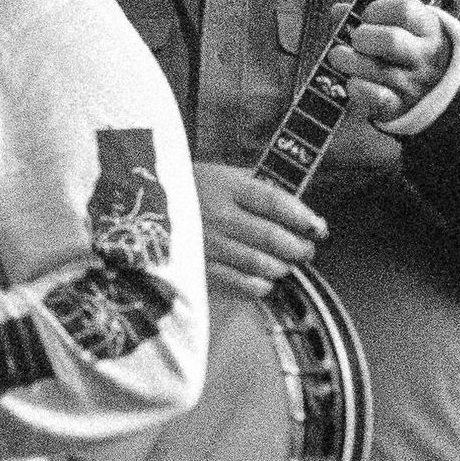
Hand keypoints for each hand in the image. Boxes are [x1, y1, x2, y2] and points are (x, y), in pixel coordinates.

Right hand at [194, 159, 325, 297]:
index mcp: (225, 187)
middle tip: (306, 250)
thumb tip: (298, 207)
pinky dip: (260, 285)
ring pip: (260, 263)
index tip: (318, 227)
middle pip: (271, 237)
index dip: (303, 217)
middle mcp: (216, 216)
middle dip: (299, 247)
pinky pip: (240, 284)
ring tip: (284, 264)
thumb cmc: (190, 190)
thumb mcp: (220, 175)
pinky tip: (264, 280)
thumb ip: (257, 186)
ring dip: (281, 267)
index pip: (274, 202)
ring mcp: (206, 245)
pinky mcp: (197, 270)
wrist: (140, 207)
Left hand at [329, 0, 459, 129]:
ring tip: (341, 58)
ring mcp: (415, 82)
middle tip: (355, 40)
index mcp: (428, 28)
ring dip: (349, 61)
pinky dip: (356, 87)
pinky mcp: (400, 105)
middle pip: (392, 40)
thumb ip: (371, 16)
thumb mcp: (404, 26)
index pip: (404, 10)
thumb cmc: (408, 48)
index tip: (366, 17)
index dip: (376, 10)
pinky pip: (375, 96)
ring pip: (378, 69)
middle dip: (362, 37)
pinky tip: (352, 81)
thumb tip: (338, 10)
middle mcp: (425, 55)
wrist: (435, 88)